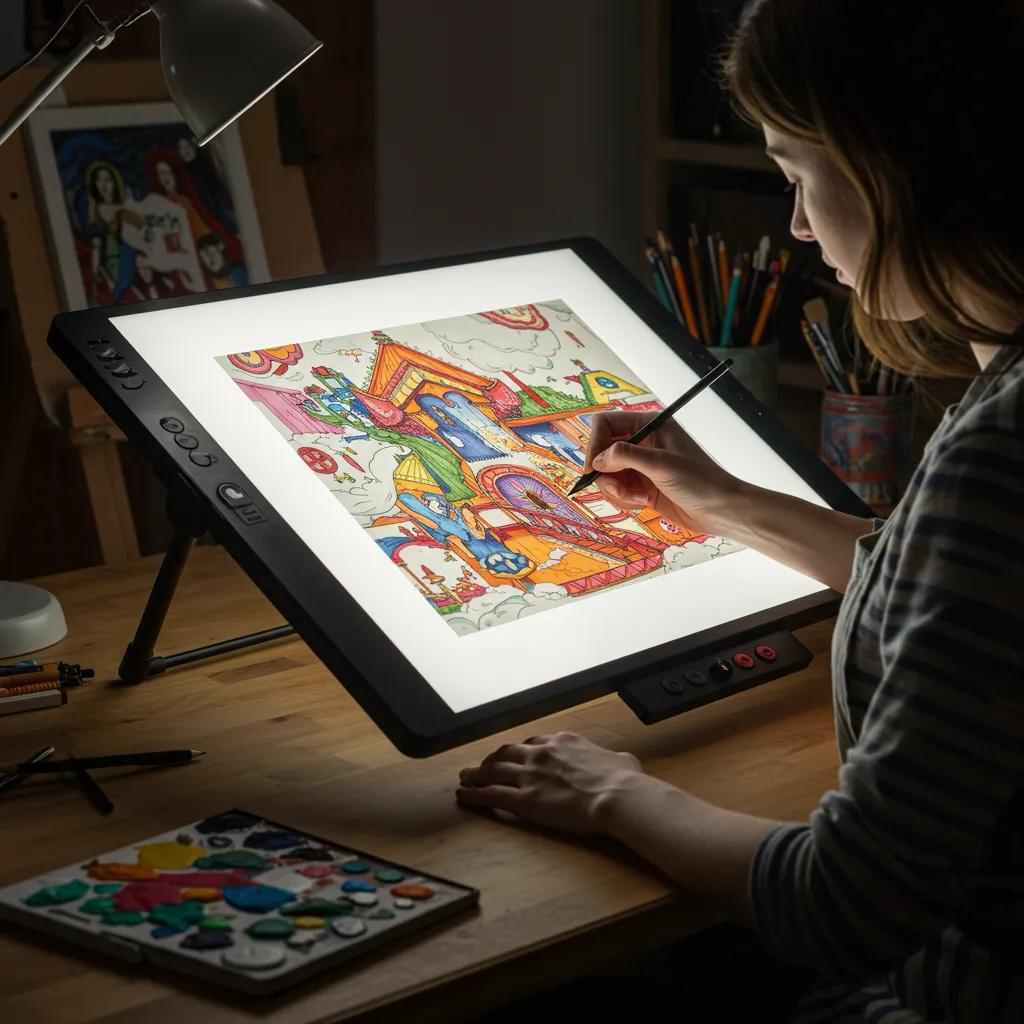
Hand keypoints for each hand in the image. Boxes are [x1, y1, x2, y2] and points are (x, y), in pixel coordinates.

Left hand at [456, 731, 644, 835]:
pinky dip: (474, 794)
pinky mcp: (524, 799)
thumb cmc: (625, 781)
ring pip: (493, 770)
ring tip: (465, 778)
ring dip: (476, 774)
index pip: (534, 742)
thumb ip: (614, 758)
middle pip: (507, 752)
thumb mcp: (622, 759)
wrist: (617, 795)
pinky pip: (491, 794)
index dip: (521, 750)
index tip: (515, 756)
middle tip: (482, 765)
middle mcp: (542, 753)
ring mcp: (530, 775)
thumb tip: (623, 761)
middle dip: (492, 759)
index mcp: (563, 741)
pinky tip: (464, 796)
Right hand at [583, 410, 743, 535]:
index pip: (606, 424)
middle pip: (602, 451)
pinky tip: (643, 502)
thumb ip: (626, 457)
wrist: (720, 510)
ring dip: (616, 490)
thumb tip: (597, 461)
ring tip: (637, 498)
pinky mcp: (641, 485)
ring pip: (607, 474)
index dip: (595, 444)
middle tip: (619, 489)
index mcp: (649, 424)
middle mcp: (642, 441)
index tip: (593, 469)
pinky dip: (624, 499)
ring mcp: (640, 465)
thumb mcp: (661, 464)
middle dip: (606, 473)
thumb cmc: (699, 481)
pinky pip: (617, 490)